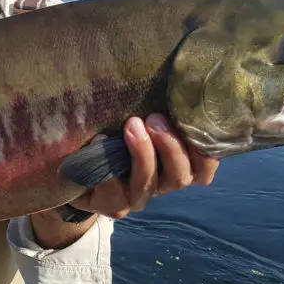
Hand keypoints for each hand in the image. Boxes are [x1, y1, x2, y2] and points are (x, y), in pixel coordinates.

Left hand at [70, 113, 219, 219]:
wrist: (77, 166)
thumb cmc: (115, 131)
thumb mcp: (140, 119)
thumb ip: (157, 108)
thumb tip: (172, 79)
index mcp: (175, 166)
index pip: (203, 170)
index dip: (205, 153)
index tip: (193, 123)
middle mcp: (161, 184)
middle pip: (180, 176)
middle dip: (171, 146)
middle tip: (154, 118)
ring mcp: (137, 197)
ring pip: (148, 183)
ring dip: (143, 153)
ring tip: (132, 124)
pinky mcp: (111, 204)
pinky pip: (114, 191)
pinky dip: (107, 165)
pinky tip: (99, 141)